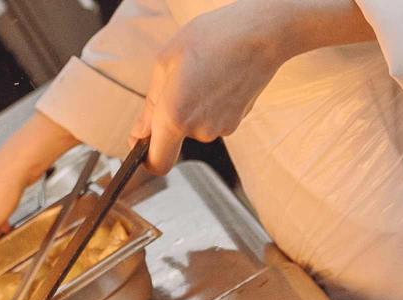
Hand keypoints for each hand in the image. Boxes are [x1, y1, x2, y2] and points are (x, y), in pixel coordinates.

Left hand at [131, 0, 373, 174]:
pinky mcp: (237, 122)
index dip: (146, 159)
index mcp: (174, 116)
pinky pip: (213, 120)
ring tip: (203, 75)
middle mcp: (199, 130)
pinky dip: (211, 106)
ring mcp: (221, 129)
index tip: (143, 145)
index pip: (157, 163)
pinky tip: (219, 79)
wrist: (263, 33)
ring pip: (195, 128)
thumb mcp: (166, 63)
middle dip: (171, 121)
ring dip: (193, 108)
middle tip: (180, 83)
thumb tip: (139, 136)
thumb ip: (149, 106)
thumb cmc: (212, 38)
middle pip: (175, 141)